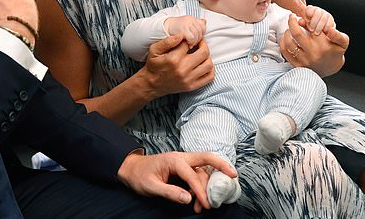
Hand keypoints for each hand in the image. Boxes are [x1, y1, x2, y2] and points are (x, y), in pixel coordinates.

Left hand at [116, 151, 236, 210]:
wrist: (131, 169)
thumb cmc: (139, 176)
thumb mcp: (151, 187)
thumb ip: (170, 192)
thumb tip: (188, 198)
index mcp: (173, 160)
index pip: (192, 174)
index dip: (200, 190)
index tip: (206, 204)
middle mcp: (181, 158)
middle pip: (205, 158)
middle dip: (221, 165)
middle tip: (233, 175)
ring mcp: (183, 162)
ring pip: (202, 170)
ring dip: (207, 186)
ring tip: (204, 206)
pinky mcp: (183, 169)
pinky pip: (198, 175)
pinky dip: (202, 186)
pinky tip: (199, 199)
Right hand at [142, 36, 213, 96]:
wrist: (152, 84)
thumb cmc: (153, 65)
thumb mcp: (154, 50)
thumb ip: (167, 41)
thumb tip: (181, 35)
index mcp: (173, 59)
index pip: (189, 43)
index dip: (189, 38)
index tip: (188, 38)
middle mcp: (183, 69)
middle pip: (203, 52)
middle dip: (203, 44)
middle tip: (199, 42)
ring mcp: (188, 79)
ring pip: (208, 64)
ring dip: (207, 56)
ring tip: (201, 52)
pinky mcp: (191, 86)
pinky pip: (209, 77)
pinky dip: (210, 69)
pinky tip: (203, 64)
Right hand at [164, 16, 205, 47]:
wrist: (164, 27)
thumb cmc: (176, 28)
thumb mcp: (187, 23)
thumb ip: (196, 23)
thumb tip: (205, 21)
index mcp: (192, 18)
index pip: (203, 25)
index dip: (201, 33)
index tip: (197, 38)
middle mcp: (190, 20)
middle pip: (200, 31)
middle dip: (199, 39)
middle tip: (194, 43)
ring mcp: (186, 24)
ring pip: (197, 35)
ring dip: (195, 42)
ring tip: (191, 45)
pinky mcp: (182, 30)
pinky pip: (191, 38)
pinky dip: (191, 43)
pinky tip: (188, 45)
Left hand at [280, 4, 348, 76]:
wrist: (331, 68)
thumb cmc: (336, 51)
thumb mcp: (343, 42)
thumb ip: (338, 34)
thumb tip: (329, 29)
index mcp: (323, 45)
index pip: (310, 27)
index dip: (304, 19)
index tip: (302, 17)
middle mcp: (312, 53)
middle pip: (296, 33)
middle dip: (292, 21)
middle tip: (291, 16)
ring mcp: (304, 60)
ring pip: (289, 42)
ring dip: (287, 32)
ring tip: (289, 28)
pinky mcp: (297, 65)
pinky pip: (285, 52)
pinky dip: (283, 42)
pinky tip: (286, 37)